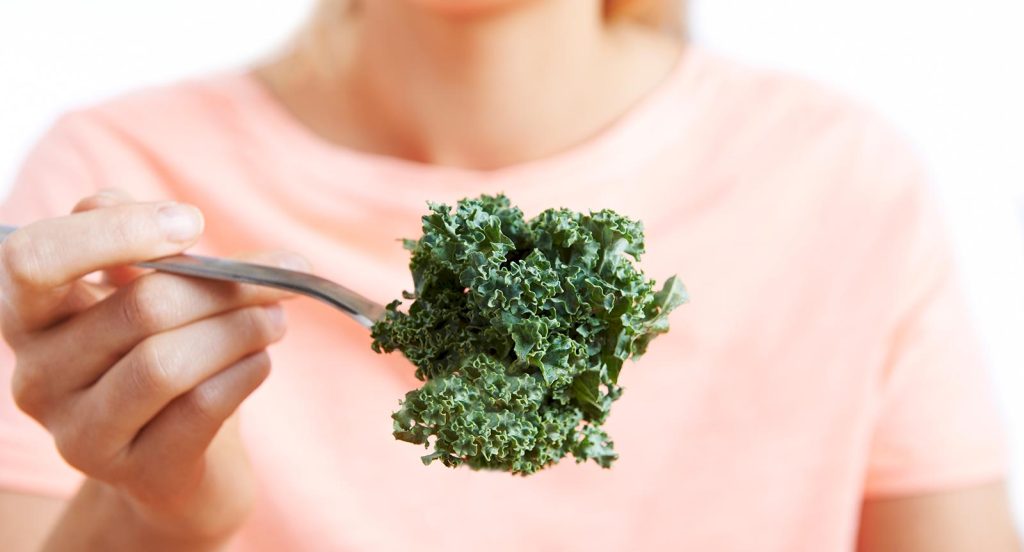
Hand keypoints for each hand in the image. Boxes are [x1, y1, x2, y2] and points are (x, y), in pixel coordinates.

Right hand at [0, 190, 306, 543]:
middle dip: (224, 286)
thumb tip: (179, 220)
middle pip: (139, 308)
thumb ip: (147, 246)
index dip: (114, 232)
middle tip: (278, 278)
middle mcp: (36, 376)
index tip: (192, 223)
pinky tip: (261, 360)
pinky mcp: (133, 472)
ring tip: (275, 319)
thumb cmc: (163, 356)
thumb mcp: (145, 292)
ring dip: (240, 329)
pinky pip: (201, 406)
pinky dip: (245, 371)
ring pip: (168, 362)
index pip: (34, 259)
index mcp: (28, 316)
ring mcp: (78, 433)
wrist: (182, 463)